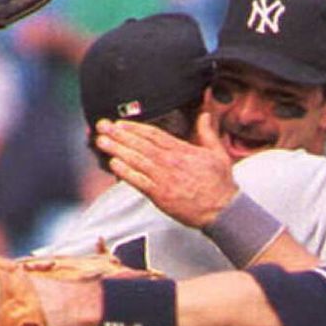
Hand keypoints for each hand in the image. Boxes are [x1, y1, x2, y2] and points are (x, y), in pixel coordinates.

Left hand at [96, 114, 238, 227]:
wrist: (222, 209)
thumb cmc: (220, 184)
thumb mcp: (218, 153)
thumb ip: (207, 133)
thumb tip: (204, 115)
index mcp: (183, 151)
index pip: (155, 135)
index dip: (135, 128)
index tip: (120, 123)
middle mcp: (171, 162)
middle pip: (141, 144)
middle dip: (119, 134)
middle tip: (102, 126)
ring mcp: (165, 179)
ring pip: (137, 160)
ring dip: (117, 150)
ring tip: (102, 141)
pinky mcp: (161, 195)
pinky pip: (139, 181)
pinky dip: (126, 172)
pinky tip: (113, 164)